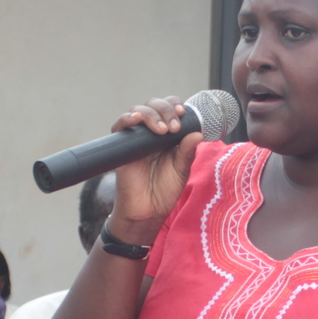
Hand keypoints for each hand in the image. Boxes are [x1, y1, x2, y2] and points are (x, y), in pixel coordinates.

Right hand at [105, 97, 204, 243]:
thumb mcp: (181, 170)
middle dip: (166, 109)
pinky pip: (120, 126)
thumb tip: (197, 133)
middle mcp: (151, 134)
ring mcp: (136, 139)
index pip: (170, 109)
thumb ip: (187, 152)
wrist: (148, 212)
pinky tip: (136, 120)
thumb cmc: (164, 191)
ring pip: (138, 111)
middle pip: (154, 105)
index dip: (175, 106)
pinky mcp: (122, 147)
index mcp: (168, 136)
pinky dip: (126, 119)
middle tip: (174, 127)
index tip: (183, 112)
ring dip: (151, 114)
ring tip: (162, 130)